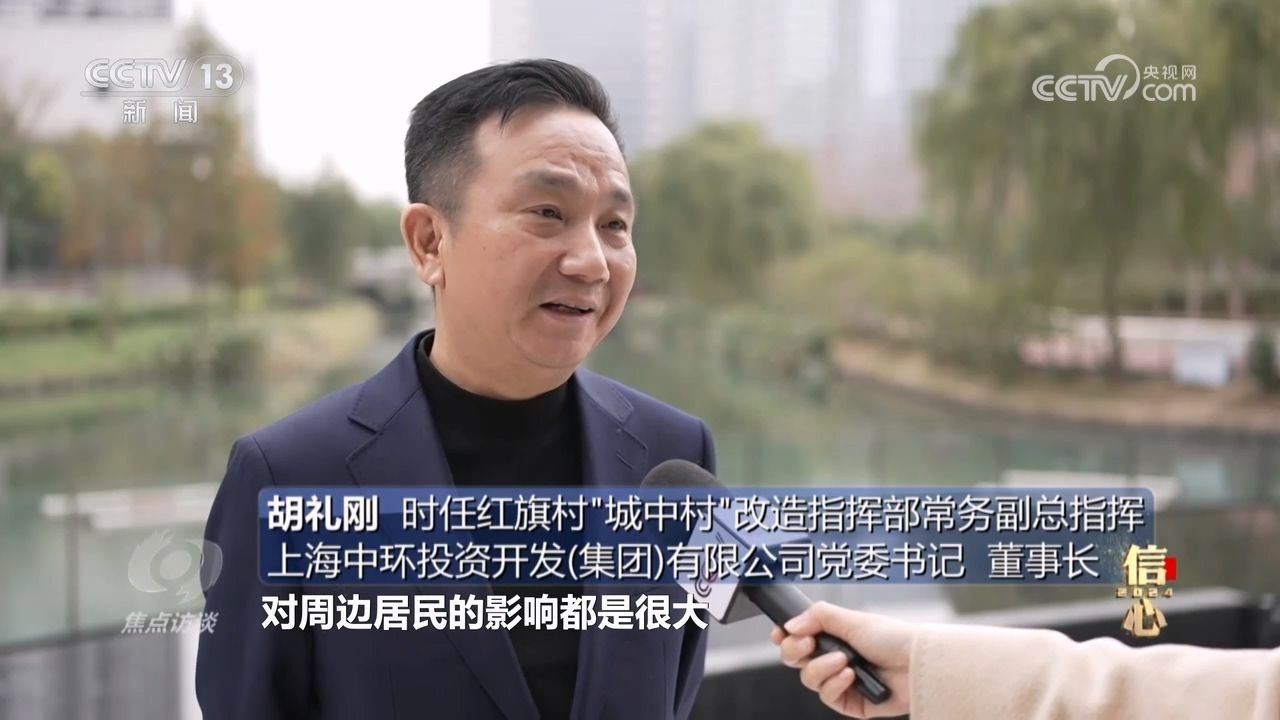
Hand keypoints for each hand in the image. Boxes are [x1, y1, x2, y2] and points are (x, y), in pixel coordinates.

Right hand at [770, 602, 914, 717]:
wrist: (918, 663)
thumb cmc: (893, 638)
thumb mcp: (851, 618)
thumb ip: (817, 616)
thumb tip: (790, 625)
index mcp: (832, 634)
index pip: (797, 636)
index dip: (785, 636)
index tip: (781, 633)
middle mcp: (833, 657)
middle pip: (795, 659)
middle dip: (797, 651)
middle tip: (810, 644)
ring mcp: (841, 680)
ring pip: (809, 679)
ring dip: (823, 668)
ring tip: (844, 660)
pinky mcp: (850, 702)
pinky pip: (827, 698)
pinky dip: (835, 685)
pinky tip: (850, 675)